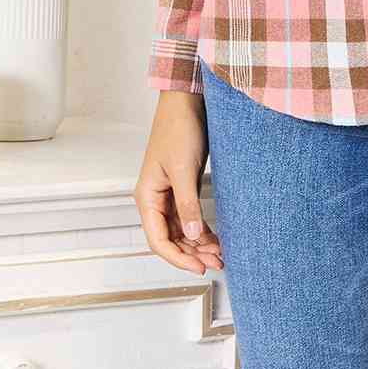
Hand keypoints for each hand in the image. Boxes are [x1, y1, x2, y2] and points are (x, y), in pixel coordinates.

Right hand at [133, 93, 224, 275]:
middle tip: (217, 262)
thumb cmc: (178, 128)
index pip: (158, 240)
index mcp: (146, 196)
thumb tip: (192, 235)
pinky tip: (216, 237)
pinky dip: (201, 228)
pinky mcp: (182, 186)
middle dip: (192, 253)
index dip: (178, 258)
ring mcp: (169, 193)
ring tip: (220, 253)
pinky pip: (189, 216)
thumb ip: (187, 204)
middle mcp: (155, 198)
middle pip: (170, 238)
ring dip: (198, 243)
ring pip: (181, 229)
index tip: (200, 267)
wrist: (187, 101)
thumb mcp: (183, 169)